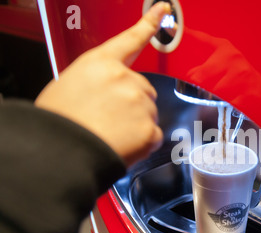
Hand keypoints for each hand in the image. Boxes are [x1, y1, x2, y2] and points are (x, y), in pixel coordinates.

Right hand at [35, 2, 170, 166]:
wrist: (61, 154)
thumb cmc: (59, 124)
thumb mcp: (66, 88)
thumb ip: (93, 83)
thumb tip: (102, 93)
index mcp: (100, 64)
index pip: (130, 40)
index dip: (149, 24)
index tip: (163, 10)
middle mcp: (125, 79)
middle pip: (143, 88)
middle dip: (133, 103)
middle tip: (110, 119)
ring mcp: (141, 103)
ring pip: (149, 112)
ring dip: (137, 123)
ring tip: (112, 134)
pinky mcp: (150, 129)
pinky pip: (154, 136)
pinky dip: (142, 143)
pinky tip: (122, 146)